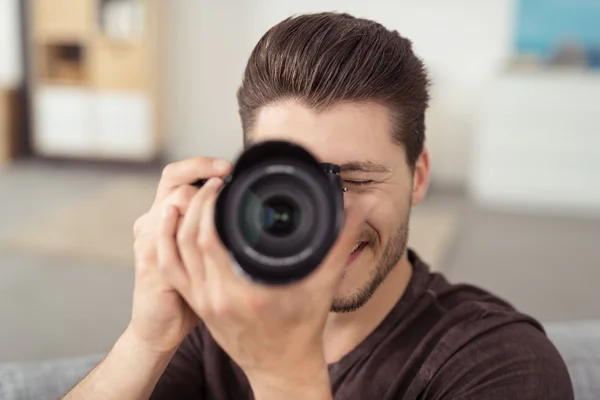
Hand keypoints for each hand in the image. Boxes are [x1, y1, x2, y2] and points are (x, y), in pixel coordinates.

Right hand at [128, 157, 231, 354]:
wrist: (160, 326)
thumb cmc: (187, 289)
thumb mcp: (202, 253)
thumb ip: (215, 231)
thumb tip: (250, 214)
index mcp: (164, 216)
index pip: (178, 176)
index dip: (201, 166)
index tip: (230, 167)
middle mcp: (152, 222)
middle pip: (172, 178)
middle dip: (202, 170)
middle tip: (229, 173)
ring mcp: (149, 240)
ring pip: (173, 201)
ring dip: (203, 197)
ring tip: (227, 198)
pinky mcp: (152, 263)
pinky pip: (169, 237)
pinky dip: (191, 224)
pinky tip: (212, 224)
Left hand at [157, 177, 376, 394]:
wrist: (282, 367)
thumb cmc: (303, 329)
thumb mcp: (324, 286)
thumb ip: (340, 243)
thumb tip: (358, 207)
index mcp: (248, 292)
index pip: (211, 238)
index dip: (210, 204)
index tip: (223, 182)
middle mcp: (219, 298)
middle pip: (190, 239)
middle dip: (196, 204)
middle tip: (211, 182)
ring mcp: (204, 303)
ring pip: (175, 252)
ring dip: (178, 219)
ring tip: (192, 195)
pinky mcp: (197, 305)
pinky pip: (170, 270)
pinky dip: (166, 243)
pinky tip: (171, 222)